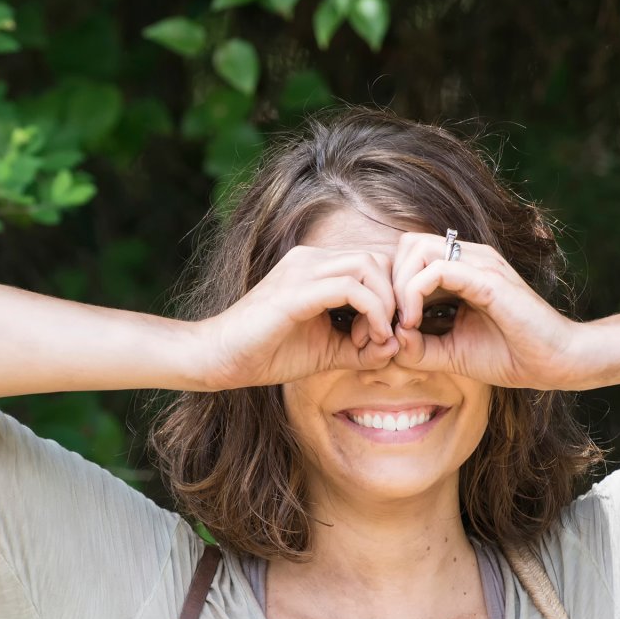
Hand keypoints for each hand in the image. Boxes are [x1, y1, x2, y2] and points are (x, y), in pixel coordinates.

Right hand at [196, 243, 416, 390]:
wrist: (222, 359)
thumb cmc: (269, 353)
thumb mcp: (328, 351)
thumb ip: (363, 349)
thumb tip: (397, 347)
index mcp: (316, 267)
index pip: (373, 264)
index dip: (390, 299)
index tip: (383, 337)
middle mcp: (310, 259)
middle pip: (376, 259)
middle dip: (393, 298)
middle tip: (384, 336)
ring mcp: (302, 270)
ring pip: (368, 266)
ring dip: (385, 304)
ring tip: (377, 338)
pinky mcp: (296, 290)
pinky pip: (350, 288)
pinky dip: (372, 311)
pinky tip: (369, 339)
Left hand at [384, 230, 580, 389]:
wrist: (555, 362)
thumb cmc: (510, 355)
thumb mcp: (451, 354)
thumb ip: (418, 348)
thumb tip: (389, 340)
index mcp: (461, 270)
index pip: (409, 257)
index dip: (390, 289)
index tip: (387, 328)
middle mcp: (469, 259)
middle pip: (408, 244)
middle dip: (389, 282)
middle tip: (390, 322)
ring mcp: (480, 264)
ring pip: (417, 249)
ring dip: (399, 286)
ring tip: (404, 323)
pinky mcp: (488, 280)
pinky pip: (437, 270)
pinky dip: (414, 294)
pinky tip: (415, 323)